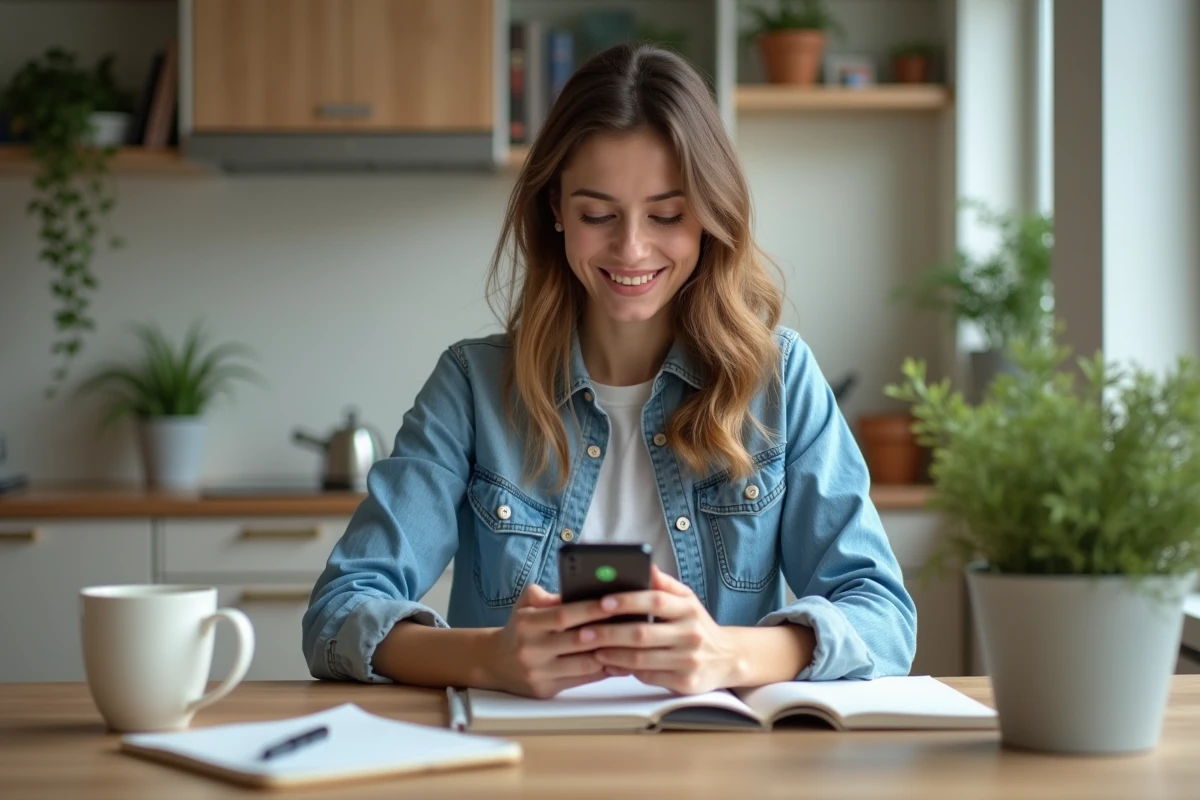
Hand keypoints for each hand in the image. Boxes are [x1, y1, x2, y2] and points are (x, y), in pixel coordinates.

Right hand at [481, 583, 628, 698]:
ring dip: (611, 654)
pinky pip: (582, 680)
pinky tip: (620, 661)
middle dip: (608, 632)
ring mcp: (539, 672)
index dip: (590, 609)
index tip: (613, 601)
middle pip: (578, 641)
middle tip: (633, 623)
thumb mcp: (525, 604)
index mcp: (527, 623)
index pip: (563, 615)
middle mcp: (532, 649)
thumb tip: (577, 591)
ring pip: (584, 665)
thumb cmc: (520, 628)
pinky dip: (603, 671)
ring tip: (632, 643)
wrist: (495, 662)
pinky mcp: (547, 690)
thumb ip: (547, 595)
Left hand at [585, 567, 741, 694]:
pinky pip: (647, 677)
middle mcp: (691, 634)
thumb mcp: (687, 600)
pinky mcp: (685, 683)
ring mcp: (688, 660)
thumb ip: (664, 584)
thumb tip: (645, 564)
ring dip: (612, 654)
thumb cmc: (697, 625)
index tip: (603, 601)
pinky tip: (608, 664)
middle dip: (609, 633)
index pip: (656, 601)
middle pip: (642, 634)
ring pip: (641, 659)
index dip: (628, 601)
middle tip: (584, 632)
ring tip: (591, 648)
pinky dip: (624, 670)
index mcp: (689, 609)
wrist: (727, 659)